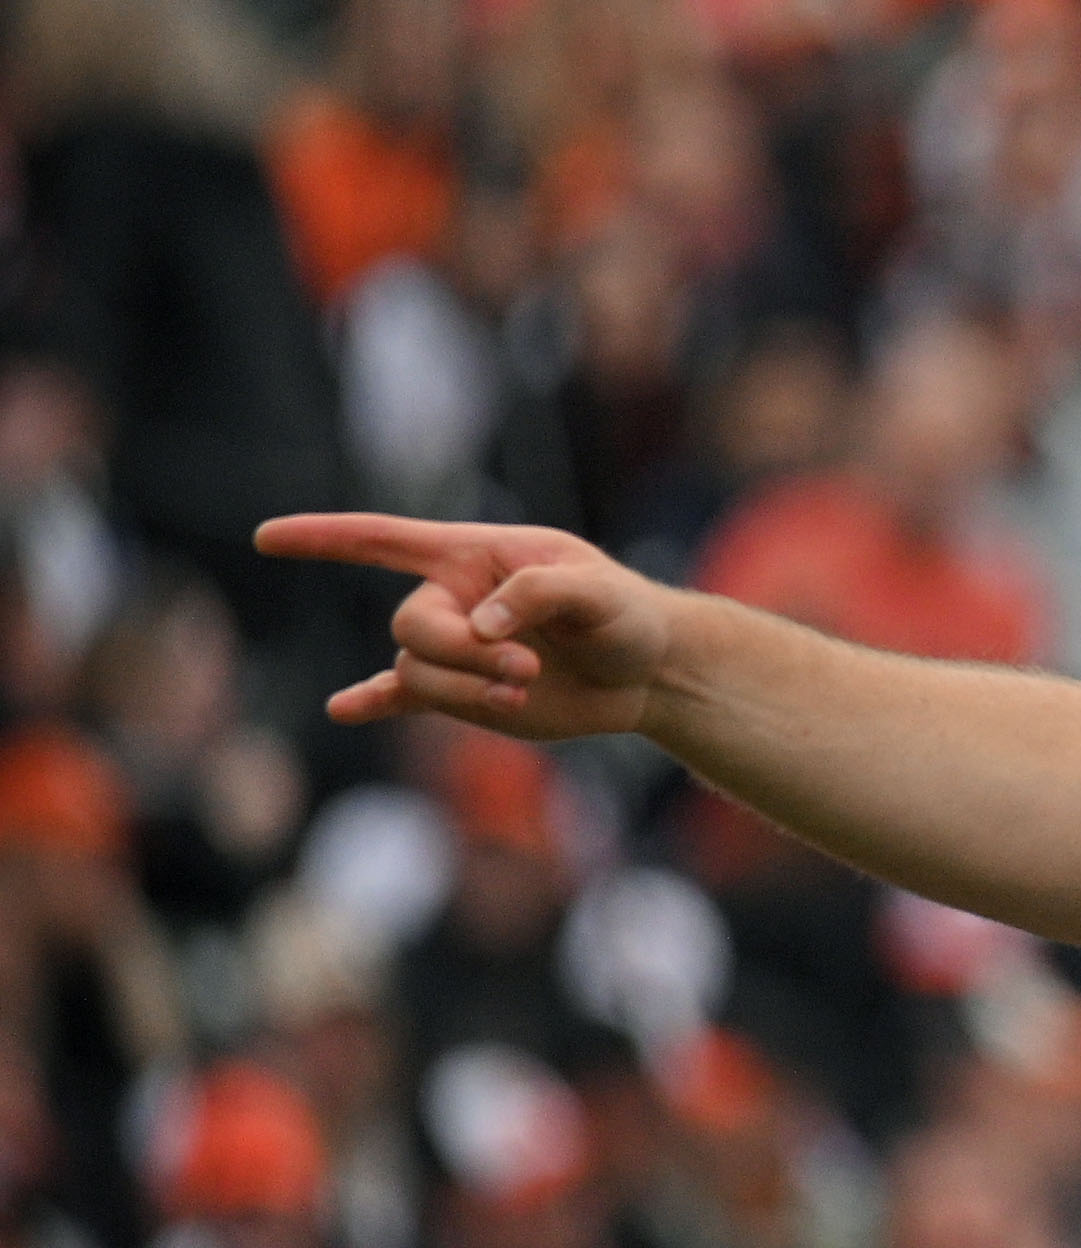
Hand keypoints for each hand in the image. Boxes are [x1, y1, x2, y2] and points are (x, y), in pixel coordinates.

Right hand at [255, 514, 680, 742]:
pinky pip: (402, 697)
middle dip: (461, 654)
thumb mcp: (599, 591)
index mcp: (477, 556)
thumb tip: (482, 626)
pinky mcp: (464, 693)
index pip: (384, 541)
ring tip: (526, 689)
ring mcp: (456, 649)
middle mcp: (456, 599)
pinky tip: (344, 709)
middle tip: (526, 670)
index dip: (325, 539)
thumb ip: (540, 593)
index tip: (266, 538)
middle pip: (410, 626)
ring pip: (417, 672)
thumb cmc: (628, 613)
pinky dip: (372, 703)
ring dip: (465, 689)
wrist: (648, 671)